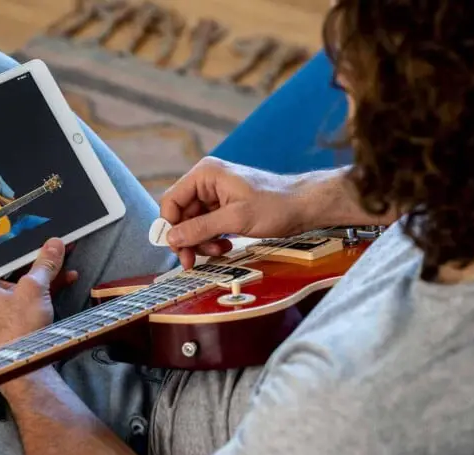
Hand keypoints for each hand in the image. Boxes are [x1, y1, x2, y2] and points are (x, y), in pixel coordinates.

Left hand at [0, 238, 78, 348]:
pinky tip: (66, 275)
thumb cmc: (16, 332)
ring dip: (47, 268)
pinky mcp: (17, 311)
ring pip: (26, 276)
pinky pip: (32, 290)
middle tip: (51, 241)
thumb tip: (53, 245)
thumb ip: (45, 264)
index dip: (17, 240)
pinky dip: (48, 284)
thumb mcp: (34, 289)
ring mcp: (3, 301)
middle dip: (37, 253)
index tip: (33, 229)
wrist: (25, 363)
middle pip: (13, 263)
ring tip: (65, 254)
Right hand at [160, 157, 308, 268]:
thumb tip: (171, 238)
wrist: (304, 206)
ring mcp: (215, 194)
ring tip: (219, 250)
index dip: (170, 226)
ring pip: (193, 223)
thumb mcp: (235, 219)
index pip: (172, 200)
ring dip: (201, 241)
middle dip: (187, 238)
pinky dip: (212, 239)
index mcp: (205, 174)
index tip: (177, 249)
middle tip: (191, 261)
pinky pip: (207, 225)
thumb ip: (200, 228)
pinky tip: (226, 246)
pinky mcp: (225, 206)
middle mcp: (206, 181)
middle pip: (181, 214)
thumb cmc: (275, 206)